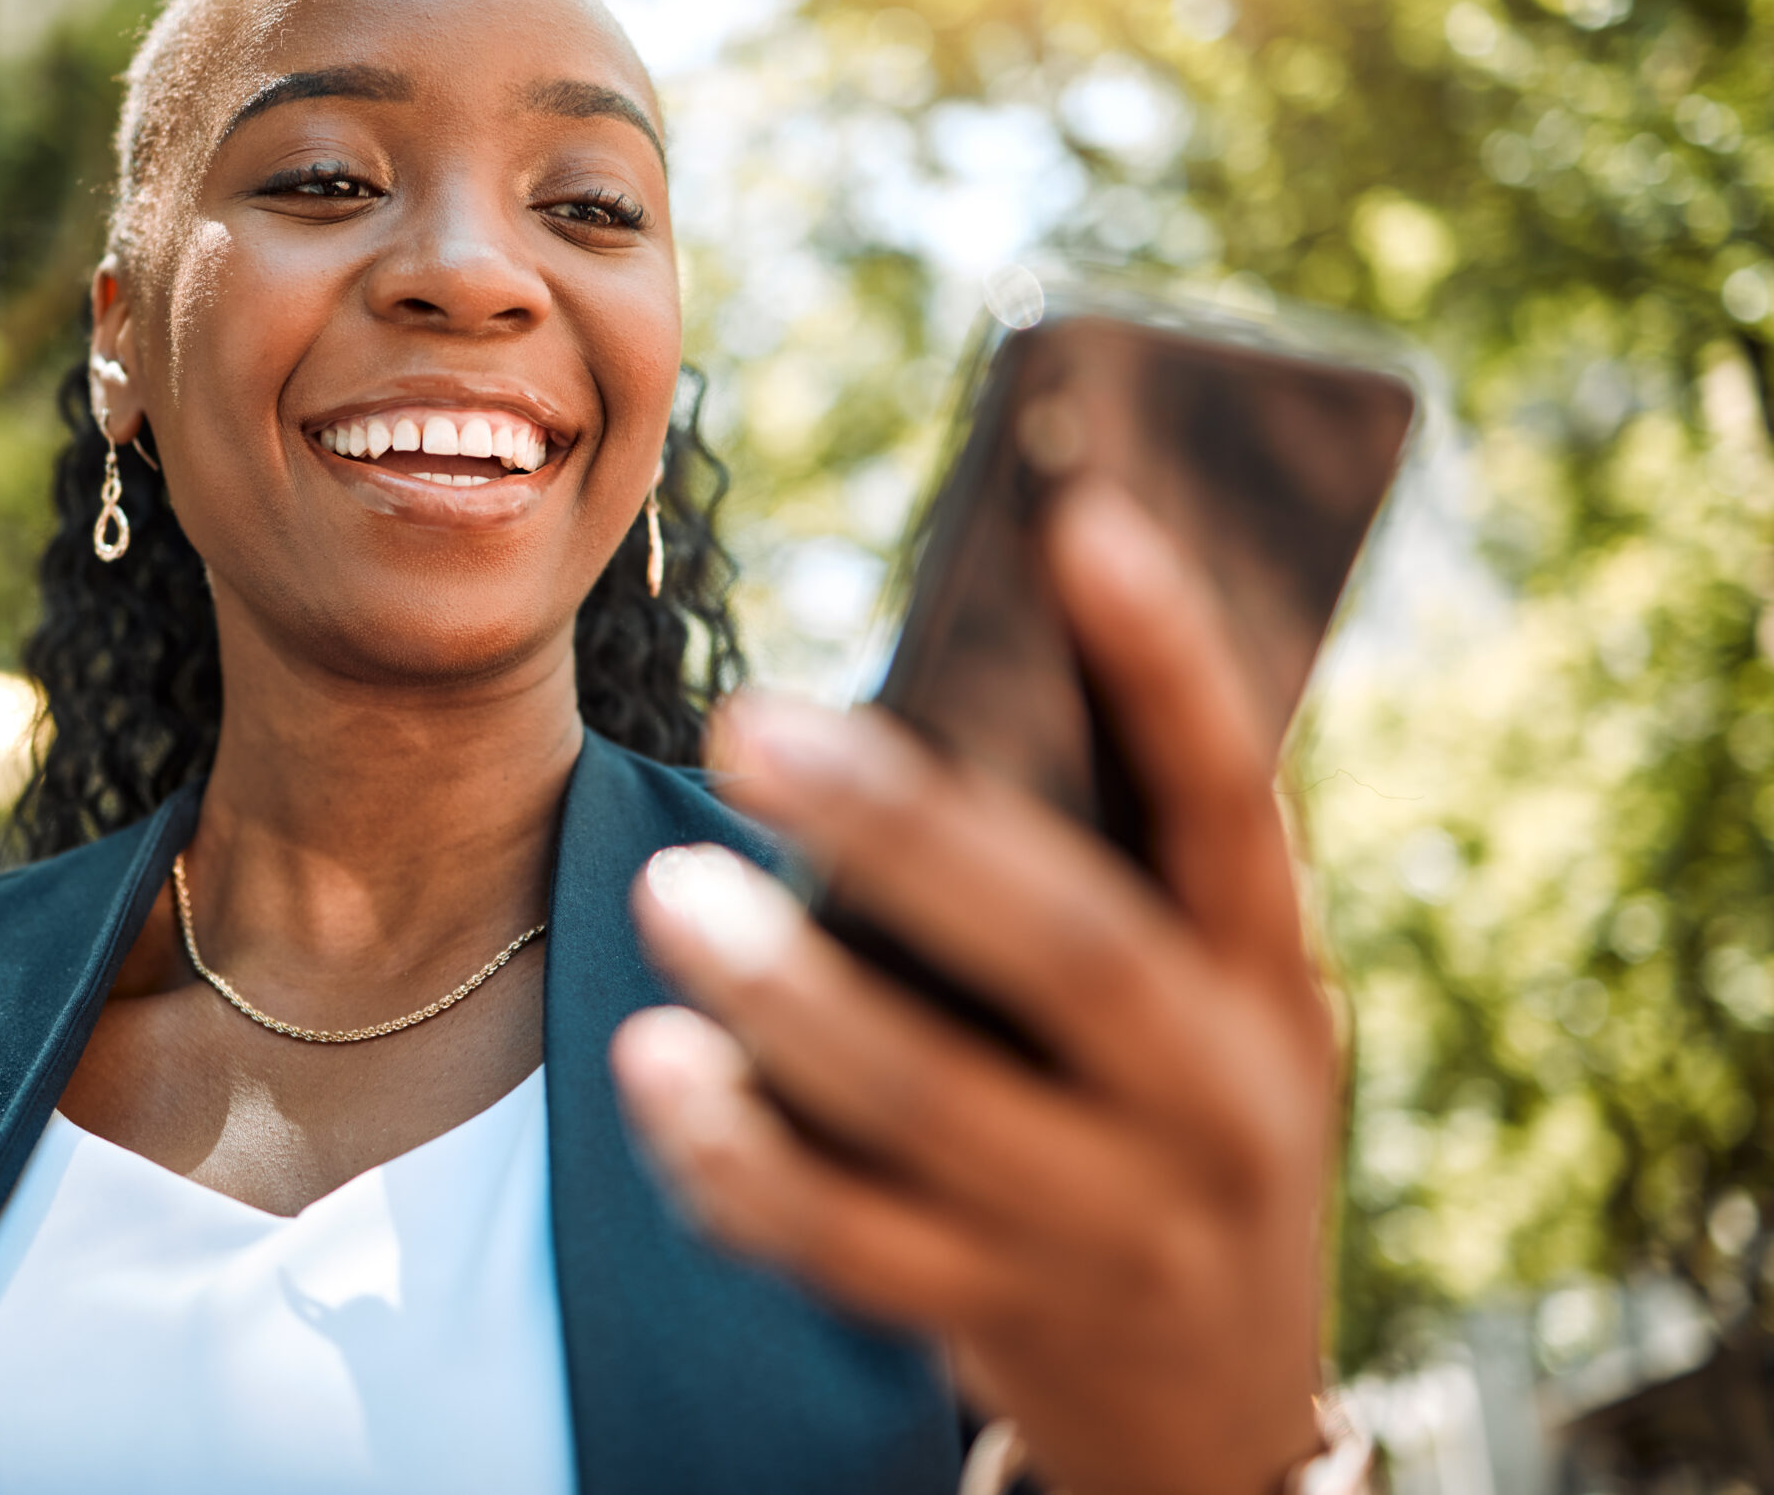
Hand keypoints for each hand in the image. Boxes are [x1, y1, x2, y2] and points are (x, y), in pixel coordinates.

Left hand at [611, 483, 1337, 1494]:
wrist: (1218, 1414)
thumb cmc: (1180, 1123)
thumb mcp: (1216, 1005)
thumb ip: (1123, 874)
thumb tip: (982, 671)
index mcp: (1270, 984)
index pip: (1234, 803)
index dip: (1168, 666)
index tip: (1079, 521)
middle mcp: (1214, 1103)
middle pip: (1065, 953)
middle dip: (907, 832)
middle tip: (751, 724)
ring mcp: (1109, 1226)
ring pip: (932, 1109)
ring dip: (787, 995)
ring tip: (668, 892)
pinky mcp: (998, 1314)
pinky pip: (846, 1243)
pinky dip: (738, 1155)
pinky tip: (656, 1067)